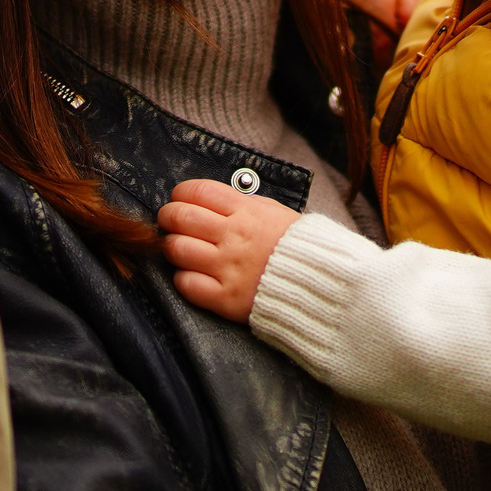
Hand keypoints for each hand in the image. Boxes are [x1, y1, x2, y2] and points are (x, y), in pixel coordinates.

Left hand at [158, 179, 300, 320]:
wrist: (322, 285)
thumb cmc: (297, 247)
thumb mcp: (274, 212)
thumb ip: (242, 204)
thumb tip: (210, 197)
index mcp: (247, 212)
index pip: (199, 192)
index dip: (181, 194)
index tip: (179, 200)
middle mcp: (235, 237)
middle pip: (181, 218)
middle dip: (168, 217)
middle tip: (170, 222)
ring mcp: (229, 268)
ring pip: (178, 249)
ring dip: (172, 247)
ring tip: (179, 249)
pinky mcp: (227, 298)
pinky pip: (187, 284)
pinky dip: (183, 278)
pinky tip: (192, 275)